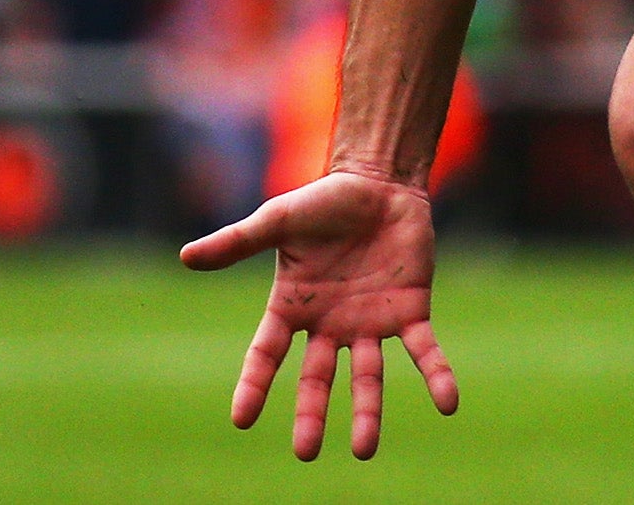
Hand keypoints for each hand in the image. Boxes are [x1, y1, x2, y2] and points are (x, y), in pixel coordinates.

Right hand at [180, 167, 458, 460]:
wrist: (380, 183)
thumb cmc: (324, 201)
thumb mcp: (278, 220)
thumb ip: (237, 242)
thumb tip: (186, 256)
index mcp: (293, 308)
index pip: (267, 355)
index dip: (254, 385)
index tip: (241, 419)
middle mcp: (329, 325)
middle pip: (317, 378)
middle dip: (312, 414)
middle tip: (306, 451)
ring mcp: (370, 322)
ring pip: (368, 376)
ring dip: (368, 412)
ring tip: (363, 449)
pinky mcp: (409, 311)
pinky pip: (424, 351)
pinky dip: (436, 376)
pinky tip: (447, 403)